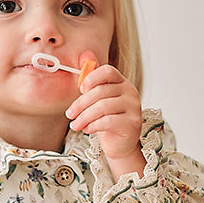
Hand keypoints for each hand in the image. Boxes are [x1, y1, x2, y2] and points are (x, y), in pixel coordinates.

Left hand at [65, 56, 145, 178]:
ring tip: (75, 125)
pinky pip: (108, 121)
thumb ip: (92, 83)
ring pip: (103, 107)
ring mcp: (134, 107)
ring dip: (84, 117)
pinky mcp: (132, 123)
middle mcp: (130, 92)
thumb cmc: (108, 122)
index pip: (108, 71)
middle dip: (80, 104)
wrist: (120, 145)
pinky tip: (87, 130)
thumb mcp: (98, 102)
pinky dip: (93, 125)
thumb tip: (84, 57)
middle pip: (101, 91)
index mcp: (122, 83)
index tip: (80, 90)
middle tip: (69, 114)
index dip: (92, 78)